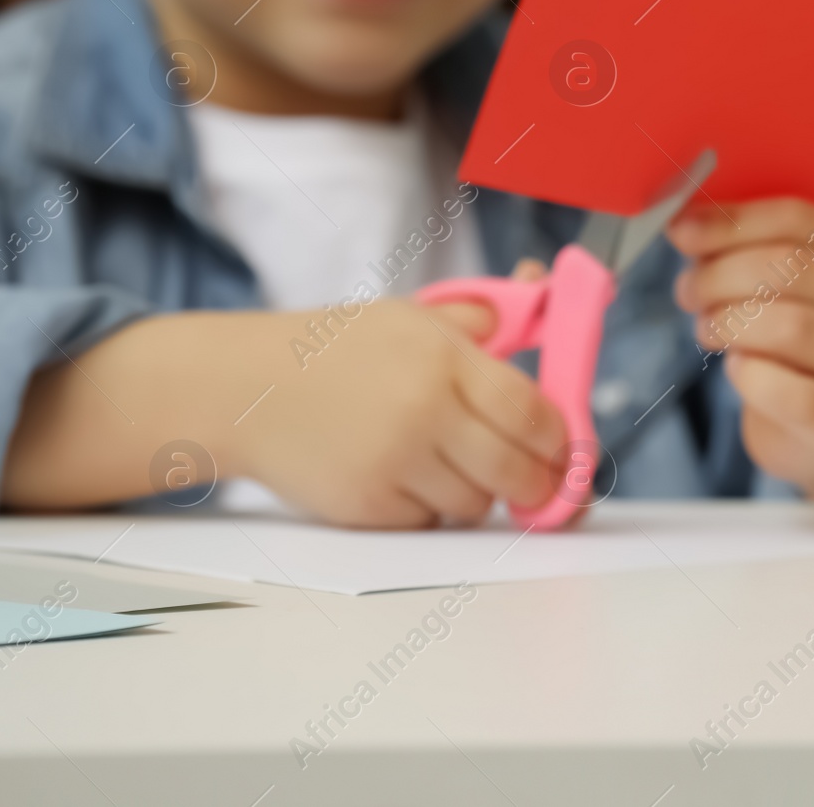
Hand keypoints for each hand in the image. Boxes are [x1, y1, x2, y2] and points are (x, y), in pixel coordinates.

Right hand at [240, 297, 568, 526]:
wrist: (247, 388)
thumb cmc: (337, 349)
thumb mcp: (411, 316)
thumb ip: (481, 317)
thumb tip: (541, 292)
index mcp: (443, 358)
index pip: (530, 411)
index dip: (560, 439)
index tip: (566, 448)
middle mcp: (424, 411)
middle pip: (515, 470)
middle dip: (539, 483)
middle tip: (543, 482)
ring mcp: (395, 462)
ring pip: (476, 503)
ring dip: (479, 491)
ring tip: (454, 463)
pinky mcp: (369, 505)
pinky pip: (430, 520)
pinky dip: (430, 507)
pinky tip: (406, 476)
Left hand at [668, 198, 813, 491]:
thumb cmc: (791, 353)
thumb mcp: (780, 296)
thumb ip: (744, 258)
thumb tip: (685, 225)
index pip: (801, 219)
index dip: (734, 221)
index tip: (682, 231)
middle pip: (795, 268)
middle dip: (724, 274)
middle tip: (689, 291)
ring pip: (795, 327)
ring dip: (731, 322)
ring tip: (707, 330)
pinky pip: (792, 393)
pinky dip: (750, 376)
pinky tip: (737, 369)